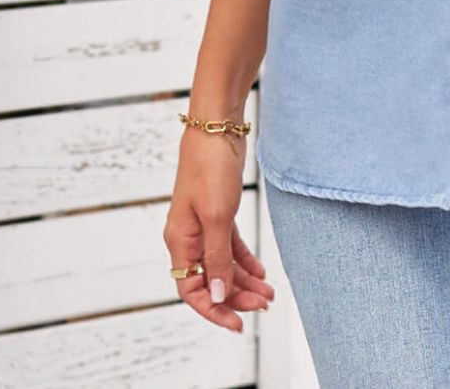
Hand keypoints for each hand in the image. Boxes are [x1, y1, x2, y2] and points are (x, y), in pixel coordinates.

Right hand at [164, 131, 274, 330]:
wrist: (217, 127)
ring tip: (269, 293)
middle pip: (210, 280)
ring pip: (222, 264)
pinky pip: (230, 246)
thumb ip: (216, 257)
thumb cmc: (210, 167)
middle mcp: (188, 237)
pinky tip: (261, 271)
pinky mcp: (219, 211)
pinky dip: (244, 260)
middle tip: (265, 305)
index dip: (214, 309)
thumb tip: (215, 294)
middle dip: (237, 296)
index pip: (192, 290)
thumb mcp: (217, 215)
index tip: (238, 324)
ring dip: (244, 280)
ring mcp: (204, 224)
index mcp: (180, 241)